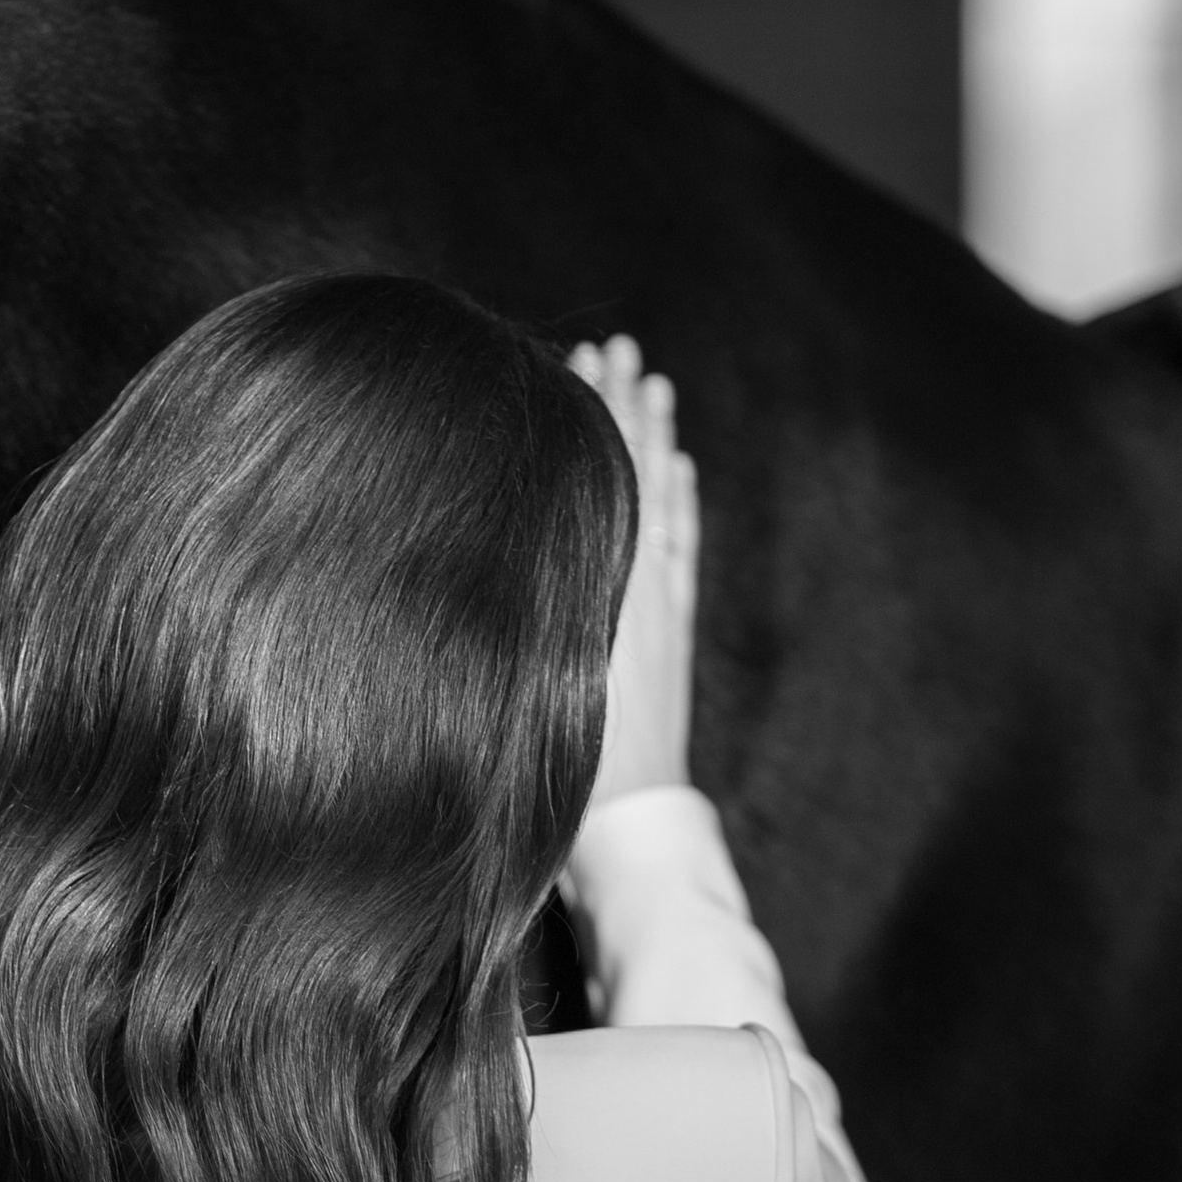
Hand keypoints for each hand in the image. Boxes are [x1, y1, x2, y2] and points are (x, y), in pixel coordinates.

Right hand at [570, 335, 697, 806]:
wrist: (632, 833)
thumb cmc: (572, 770)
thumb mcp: (537, 683)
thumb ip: (523, 617)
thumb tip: (501, 538)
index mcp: (607, 592)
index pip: (606, 480)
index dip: (598, 418)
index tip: (588, 360)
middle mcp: (639, 589)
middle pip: (635, 476)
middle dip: (625, 410)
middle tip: (619, 348)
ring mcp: (660, 613)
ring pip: (660, 502)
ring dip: (655, 442)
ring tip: (653, 383)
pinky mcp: (669, 640)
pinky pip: (678, 551)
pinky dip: (679, 504)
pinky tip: (680, 472)